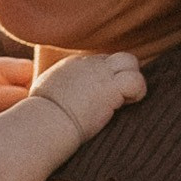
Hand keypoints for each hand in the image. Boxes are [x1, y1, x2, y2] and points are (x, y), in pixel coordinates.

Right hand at [30, 52, 145, 142]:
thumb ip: (57, 87)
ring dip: (132, 80)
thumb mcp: (44, 91)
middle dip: (121, 74)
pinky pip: (136, 80)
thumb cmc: (42, 115)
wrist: (47, 121)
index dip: (105, 78)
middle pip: (115, 58)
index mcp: (72, 64)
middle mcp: (88, 63)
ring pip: (130, 61)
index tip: (101, 98)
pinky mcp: (111, 87)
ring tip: (126, 100)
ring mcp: (101, 73)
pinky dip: (138, 92)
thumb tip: (51, 96)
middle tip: (118, 97)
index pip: (99, 62)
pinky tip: (128, 104)